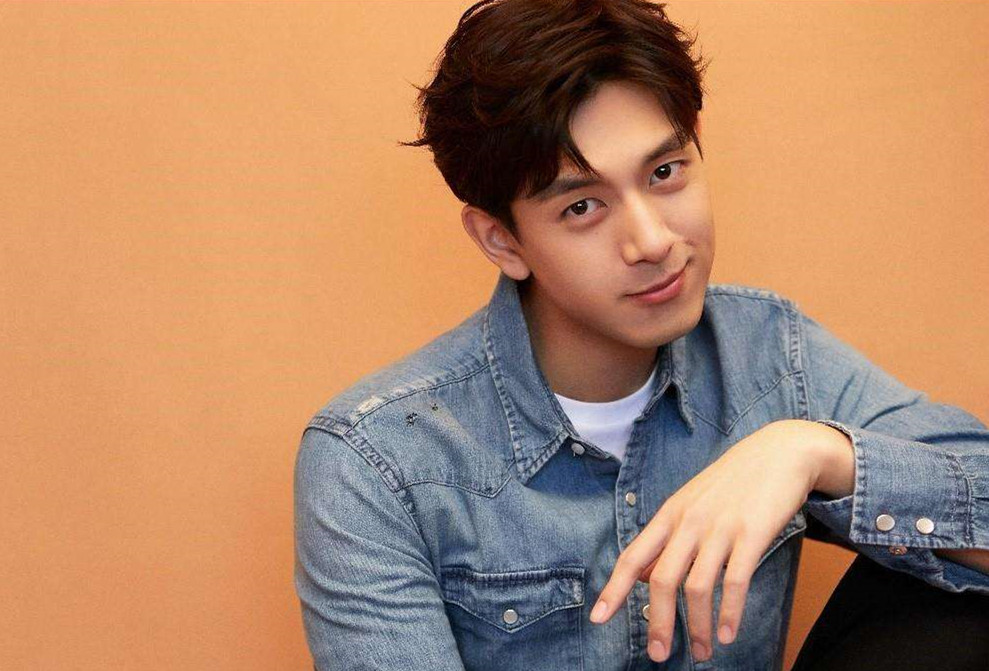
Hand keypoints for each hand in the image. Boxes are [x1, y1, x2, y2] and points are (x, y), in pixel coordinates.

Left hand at [588, 419, 839, 662]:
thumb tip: (640, 577)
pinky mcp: (752, 533)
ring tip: (701, 652)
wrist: (779, 452)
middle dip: (658, 622)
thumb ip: (667, 540)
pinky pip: (735, 581)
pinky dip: (729, 613)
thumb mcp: (690, 503)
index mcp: (669, 515)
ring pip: (697, 587)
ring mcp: (720, 527)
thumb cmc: (732, 483)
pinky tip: (727, 634)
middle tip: (658, 654)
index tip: (598, 618)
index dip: (614, 589)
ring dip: (696, 626)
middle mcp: (688, 522)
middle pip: (661, 579)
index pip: (632, 556)